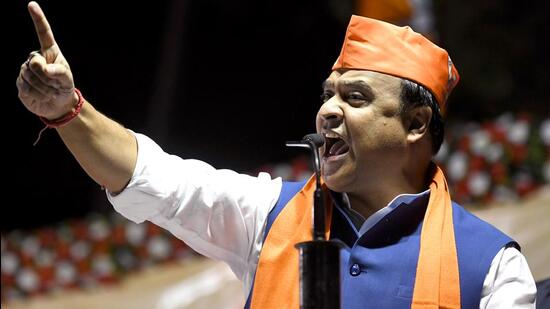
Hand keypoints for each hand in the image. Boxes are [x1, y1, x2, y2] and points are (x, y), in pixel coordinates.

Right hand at [16, 1, 76, 120]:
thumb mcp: (67, 79)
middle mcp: (35, 57)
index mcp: (49, 52)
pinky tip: (41, 96)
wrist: (58, 105)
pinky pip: (25, 87)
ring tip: (50, 92)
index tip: (32, 4)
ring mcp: (26, 69)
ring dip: (43, 88)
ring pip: (30, 76)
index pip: (43, 33)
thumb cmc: (64, 87)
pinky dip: (36, 94)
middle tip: (55, 86)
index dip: (38, 19)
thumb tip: (41, 66)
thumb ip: (58, 71)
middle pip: (35, 63)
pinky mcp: (20, 82)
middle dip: (47, 78)